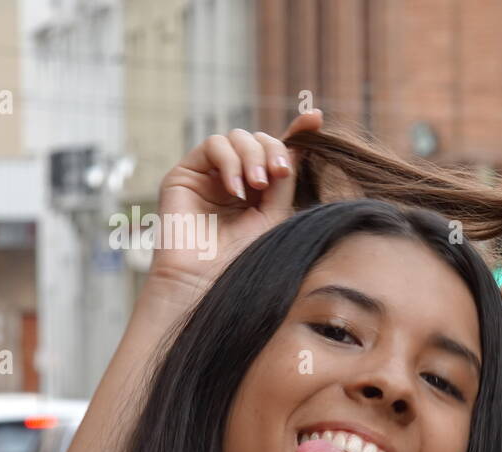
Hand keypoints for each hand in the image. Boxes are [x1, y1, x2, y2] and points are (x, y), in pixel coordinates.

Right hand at [146, 111, 323, 306]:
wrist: (208, 283)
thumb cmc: (244, 258)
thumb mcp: (275, 214)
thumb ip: (285, 179)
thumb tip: (301, 143)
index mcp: (260, 190)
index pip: (278, 152)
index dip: (297, 133)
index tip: (315, 118)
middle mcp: (234, 178)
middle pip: (260, 139)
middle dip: (273, 151)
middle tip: (278, 175)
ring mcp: (209, 175)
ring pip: (238, 137)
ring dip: (253, 156)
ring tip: (257, 187)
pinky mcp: (185, 174)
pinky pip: (213, 145)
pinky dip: (230, 161)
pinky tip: (237, 189)